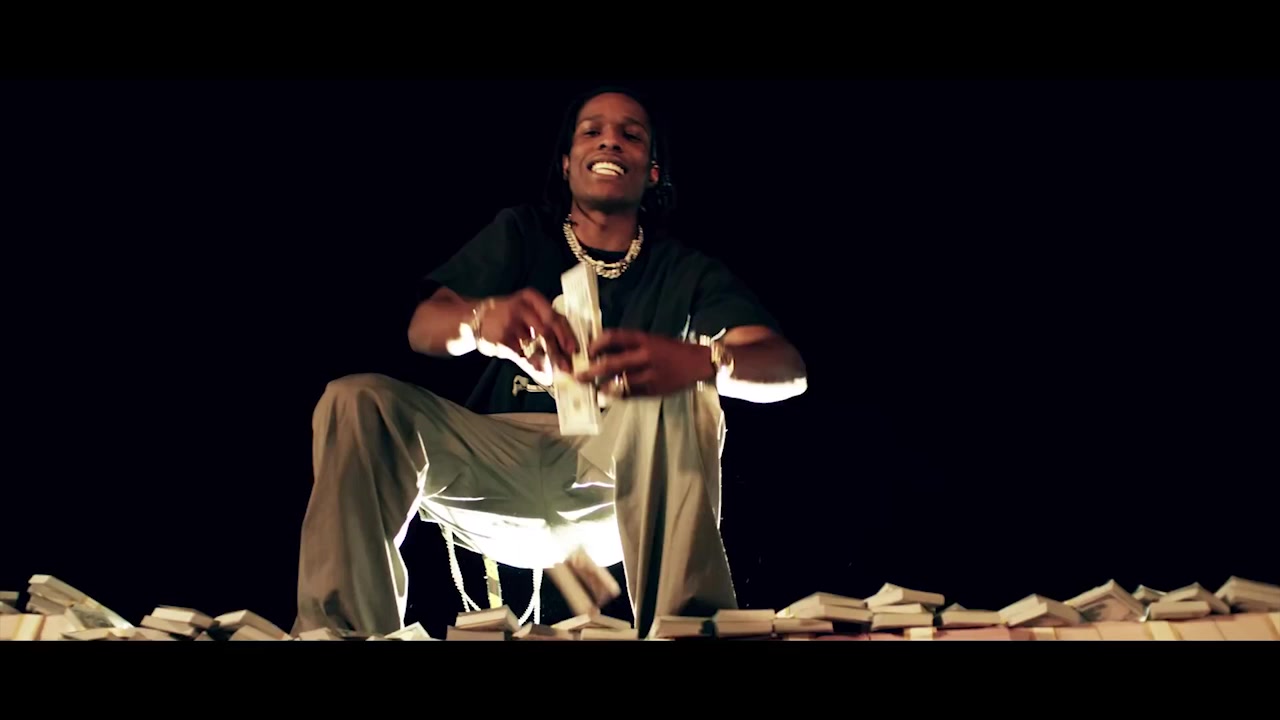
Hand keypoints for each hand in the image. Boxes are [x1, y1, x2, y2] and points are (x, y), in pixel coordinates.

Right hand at [475, 288, 577, 374]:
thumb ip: (546, 326)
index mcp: (531, 298)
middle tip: (567, 366)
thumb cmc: (508, 316)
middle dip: (558, 351)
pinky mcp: (500, 338)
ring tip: (556, 371)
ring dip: (548, 361)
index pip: (554, 315)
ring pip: (534, 345)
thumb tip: (567, 349)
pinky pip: (522, 355)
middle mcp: (521, 307)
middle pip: (546, 330)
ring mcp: (509, 322)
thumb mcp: (527, 312)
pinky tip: (541, 372)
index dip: (566, 334)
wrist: (474, 318)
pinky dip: (533, 365)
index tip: (573, 349)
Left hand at [575, 328, 712, 397]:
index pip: (612, 337)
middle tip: (578, 376)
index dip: (596, 344)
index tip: (587, 352)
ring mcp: (650, 374)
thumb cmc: (670, 350)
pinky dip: (618, 395)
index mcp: (643, 339)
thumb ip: (628, 345)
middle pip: (611, 363)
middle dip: (591, 371)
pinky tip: (610, 395)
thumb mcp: (650, 340)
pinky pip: (631, 394)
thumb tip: (602, 351)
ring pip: (620, 383)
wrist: (697, 363)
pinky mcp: (654, 389)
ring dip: (603, 387)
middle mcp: (645, 355)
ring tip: (594, 390)